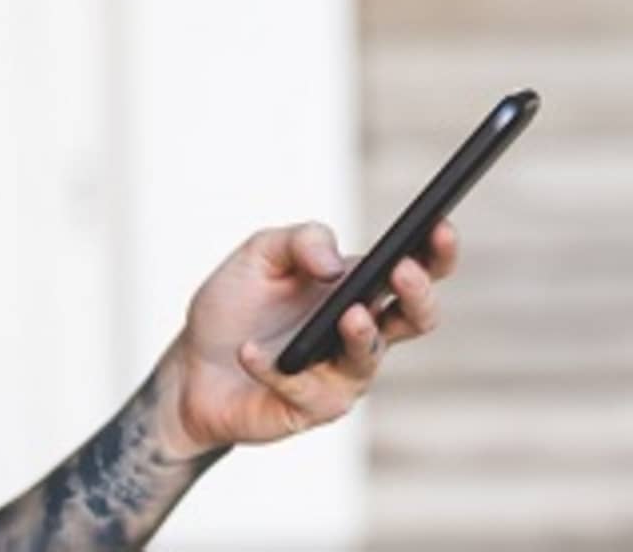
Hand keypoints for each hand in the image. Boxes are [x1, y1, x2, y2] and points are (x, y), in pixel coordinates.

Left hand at [158, 220, 458, 455]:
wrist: (192, 364)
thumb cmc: (236, 306)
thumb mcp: (259, 254)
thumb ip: (300, 241)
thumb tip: (335, 265)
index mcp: (359, 287)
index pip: (415, 267)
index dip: (436, 250)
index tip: (440, 224)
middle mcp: (363, 332)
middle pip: (417, 317)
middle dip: (418, 294)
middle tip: (403, 271)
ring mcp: (343, 374)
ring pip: (369, 358)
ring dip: (361, 335)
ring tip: (348, 314)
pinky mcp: (312, 407)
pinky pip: (302, 387)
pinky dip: (273, 367)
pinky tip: (250, 352)